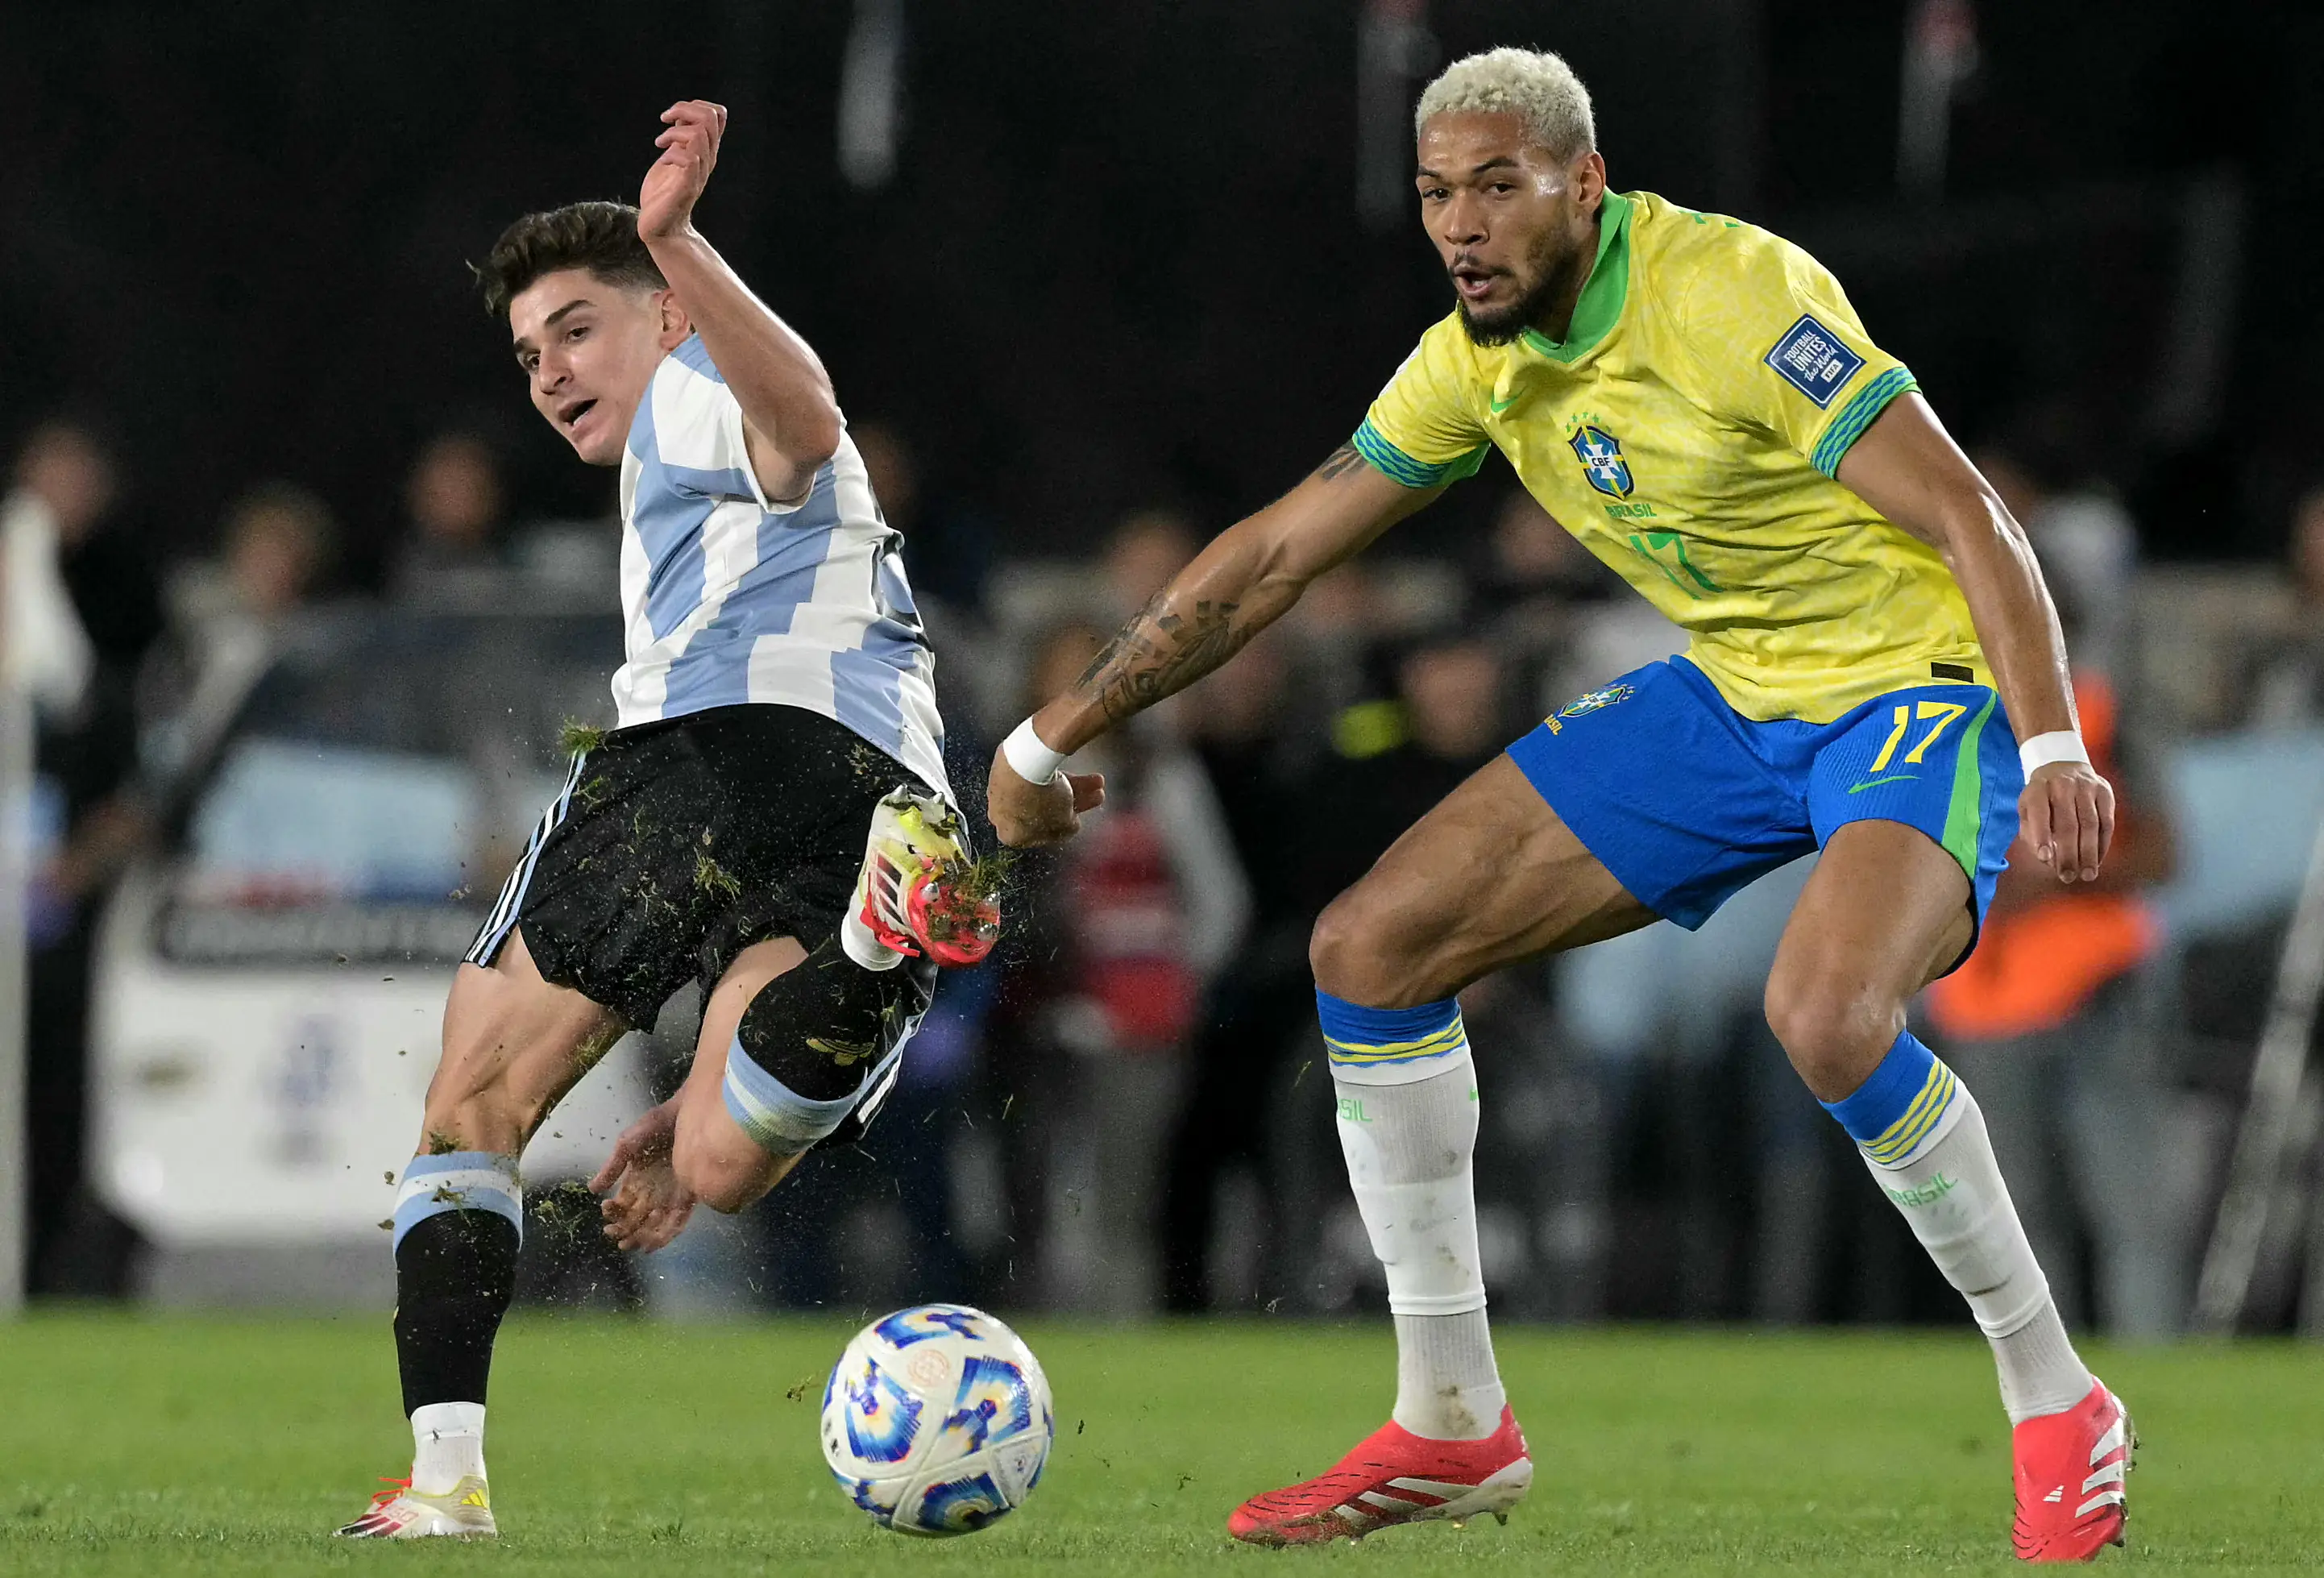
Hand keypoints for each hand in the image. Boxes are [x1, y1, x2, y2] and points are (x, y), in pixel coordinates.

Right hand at [589, 1098, 694, 1251]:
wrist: (687, 1115)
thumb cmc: (656, 1126)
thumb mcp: (627, 1144)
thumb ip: (612, 1166)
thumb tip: (592, 1188)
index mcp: (635, 1181)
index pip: (621, 1205)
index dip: (612, 1211)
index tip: (605, 1210)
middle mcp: (651, 1193)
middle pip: (635, 1219)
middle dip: (623, 1231)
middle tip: (614, 1235)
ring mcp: (669, 1196)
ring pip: (653, 1225)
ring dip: (640, 1237)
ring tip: (630, 1244)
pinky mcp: (688, 1197)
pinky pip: (676, 1222)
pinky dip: (663, 1236)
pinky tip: (651, 1245)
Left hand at [638, 100, 726, 241]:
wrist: (661, 227)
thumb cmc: (663, 192)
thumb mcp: (672, 156)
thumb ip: (679, 137)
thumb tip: (679, 115)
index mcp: (705, 151)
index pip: (718, 115)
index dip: (696, 105)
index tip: (673, 117)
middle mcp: (707, 160)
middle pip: (710, 118)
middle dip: (684, 110)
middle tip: (664, 120)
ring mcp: (698, 173)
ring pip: (699, 135)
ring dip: (674, 134)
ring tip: (659, 144)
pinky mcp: (686, 187)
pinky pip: (689, 160)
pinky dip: (671, 154)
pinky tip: (661, 161)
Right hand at [985, 744, 1104, 847]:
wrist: (1024, 765)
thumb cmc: (1040, 800)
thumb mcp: (1063, 823)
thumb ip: (1067, 828)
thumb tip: (1071, 824)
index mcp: (1010, 835)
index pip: (1039, 835)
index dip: (1060, 826)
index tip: (1076, 818)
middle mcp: (1002, 814)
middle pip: (1045, 810)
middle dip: (1073, 804)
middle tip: (1095, 798)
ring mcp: (1004, 790)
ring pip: (1045, 791)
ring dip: (1075, 789)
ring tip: (1098, 783)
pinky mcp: (1009, 768)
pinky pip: (1039, 775)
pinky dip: (1063, 777)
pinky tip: (1087, 775)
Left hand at [2017, 761, 2113, 884]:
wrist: (2063, 766)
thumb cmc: (2041, 797)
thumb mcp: (2026, 808)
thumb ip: (2030, 832)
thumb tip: (2047, 859)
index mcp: (2038, 789)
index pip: (2040, 813)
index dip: (2042, 836)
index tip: (2044, 858)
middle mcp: (2063, 786)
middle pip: (2068, 824)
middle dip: (2068, 854)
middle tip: (2068, 877)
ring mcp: (2086, 787)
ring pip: (2091, 825)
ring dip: (2089, 853)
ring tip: (2087, 875)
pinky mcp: (2105, 792)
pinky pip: (2107, 822)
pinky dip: (2103, 844)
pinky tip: (2097, 860)